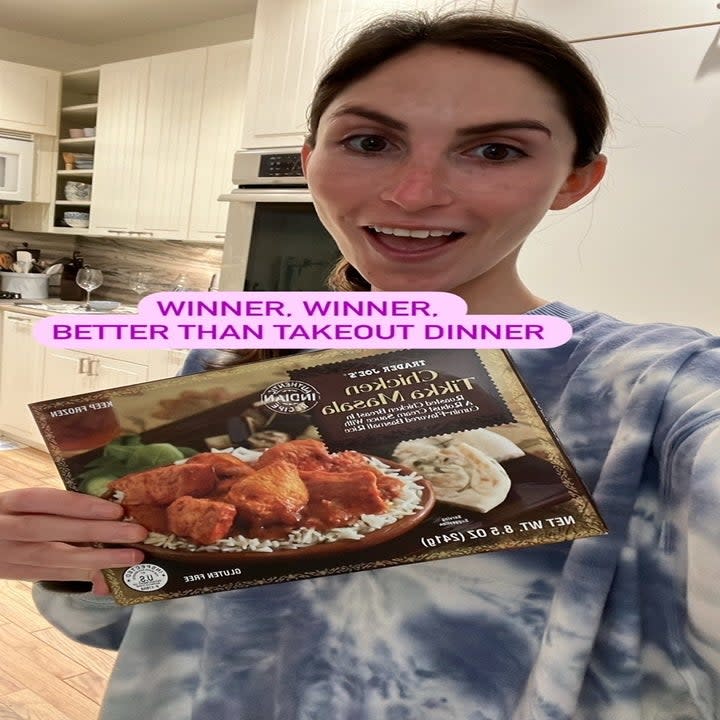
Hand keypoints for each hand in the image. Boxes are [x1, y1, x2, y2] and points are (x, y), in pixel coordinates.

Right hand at [0, 488, 146, 594]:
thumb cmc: (8, 515)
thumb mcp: (22, 502)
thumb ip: (55, 504)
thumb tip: (109, 510)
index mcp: (8, 503)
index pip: (44, 500)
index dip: (80, 505)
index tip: (116, 510)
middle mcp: (2, 528)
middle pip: (51, 529)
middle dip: (97, 532)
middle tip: (136, 533)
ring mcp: (4, 555)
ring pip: (52, 558)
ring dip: (96, 559)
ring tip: (131, 557)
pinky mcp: (9, 574)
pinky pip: (48, 575)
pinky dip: (79, 574)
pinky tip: (106, 575)